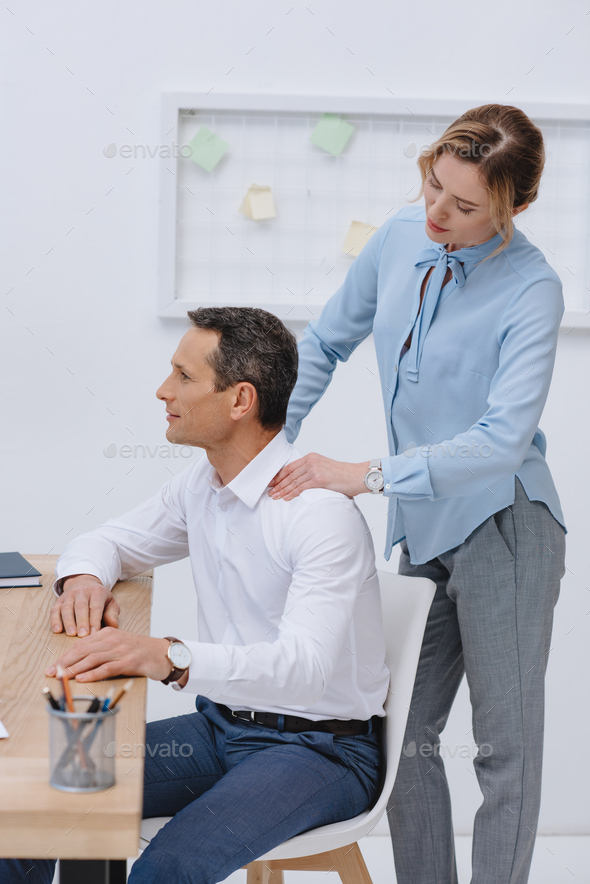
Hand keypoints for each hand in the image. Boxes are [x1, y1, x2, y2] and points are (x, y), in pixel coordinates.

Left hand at [45, 628, 171, 682]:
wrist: (164, 653)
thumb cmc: (140, 651)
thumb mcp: (118, 645)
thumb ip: (101, 650)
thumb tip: (78, 664)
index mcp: (108, 633)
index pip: (81, 644)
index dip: (65, 656)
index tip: (53, 666)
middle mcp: (113, 639)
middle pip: (83, 650)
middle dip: (65, 662)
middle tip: (51, 672)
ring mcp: (121, 650)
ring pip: (92, 659)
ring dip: (75, 669)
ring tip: (62, 676)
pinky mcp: (129, 661)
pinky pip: (107, 668)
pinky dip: (92, 674)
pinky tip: (82, 678)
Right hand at [50, 574, 119, 636]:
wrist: (84, 583)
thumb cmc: (99, 598)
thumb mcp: (110, 602)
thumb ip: (112, 614)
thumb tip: (113, 625)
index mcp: (97, 591)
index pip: (96, 606)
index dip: (95, 620)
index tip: (94, 633)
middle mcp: (82, 591)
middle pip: (81, 606)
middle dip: (82, 621)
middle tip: (83, 635)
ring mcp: (69, 595)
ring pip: (67, 608)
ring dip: (68, 621)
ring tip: (71, 634)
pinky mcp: (59, 600)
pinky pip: (55, 610)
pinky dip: (55, 620)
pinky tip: (57, 630)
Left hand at [268, 454, 369, 500]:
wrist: (358, 476)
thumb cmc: (344, 475)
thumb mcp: (325, 468)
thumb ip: (312, 471)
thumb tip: (301, 482)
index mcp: (311, 457)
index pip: (290, 467)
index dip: (279, 475)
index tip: (272, 482)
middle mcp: (311, 461)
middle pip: (289, 474)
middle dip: (278, 484)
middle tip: (270, 492)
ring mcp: (314, 469)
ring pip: (293, 482)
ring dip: (282, 490)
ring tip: (275, 497)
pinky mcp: (318, 479)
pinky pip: (301, 488)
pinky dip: (291, 494)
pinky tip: (286, 498)